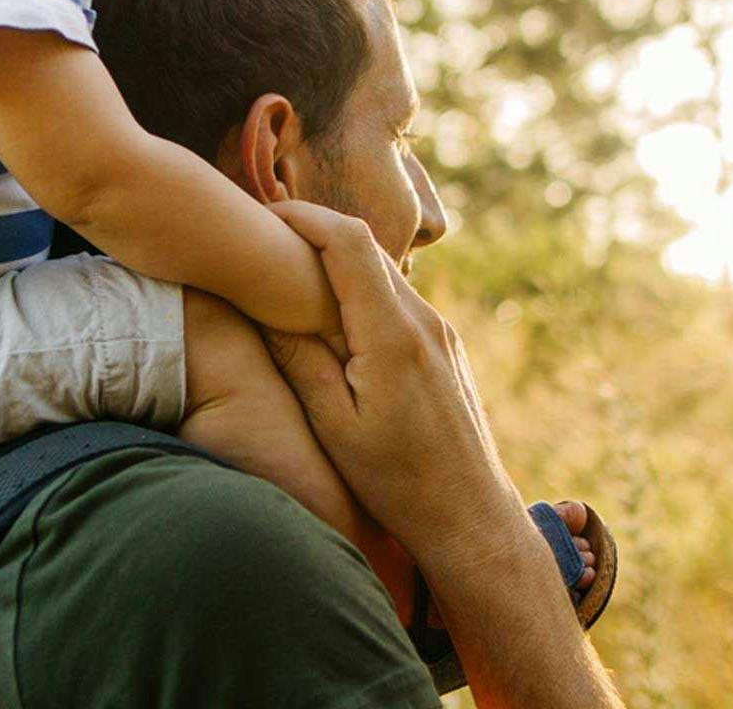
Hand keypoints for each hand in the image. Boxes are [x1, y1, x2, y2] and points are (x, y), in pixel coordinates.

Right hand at [261, 201, 525, 575]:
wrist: (469, 517)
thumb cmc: (395, 481)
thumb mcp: (334, 425)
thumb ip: (300, 358)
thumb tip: (263, 304)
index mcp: (392, 334)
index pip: (347, 242)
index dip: (303, 217)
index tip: (262, 216)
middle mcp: (424, 320)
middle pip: (364, 248)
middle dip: (313, 233)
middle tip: (263, 240)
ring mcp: (441, 332)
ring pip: (382, 272)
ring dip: (336, 264)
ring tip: (288, 277)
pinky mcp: (446, 347)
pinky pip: (398, 300)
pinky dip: (360, 292)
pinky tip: (331, 318)